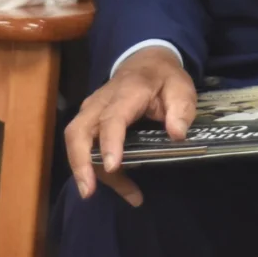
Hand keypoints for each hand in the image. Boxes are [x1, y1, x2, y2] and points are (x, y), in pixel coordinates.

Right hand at [65, 46, 196, 205]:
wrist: (146, 61)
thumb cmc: (163, 78)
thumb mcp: (181, 87)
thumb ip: (181, 108)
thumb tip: (177, 134)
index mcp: (127, 93)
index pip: (113, 118)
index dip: (111, 142)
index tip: (113, 167)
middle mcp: (101, 102)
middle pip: (79, 131)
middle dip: (80, 162)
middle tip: (87, 190)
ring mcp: (91, 111)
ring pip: (76, 140)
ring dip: (85, 169)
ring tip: (99, 195)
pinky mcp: (89, 120)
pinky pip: (84, 145)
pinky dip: (95, 168)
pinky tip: (119, 186)